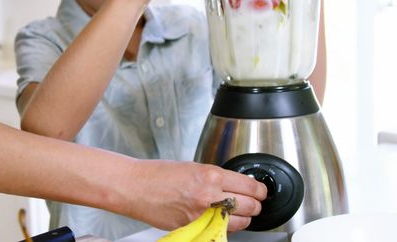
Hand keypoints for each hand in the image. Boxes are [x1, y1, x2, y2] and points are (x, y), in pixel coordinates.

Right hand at [123, 160, 266, 231]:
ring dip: (243, 218)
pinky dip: (225, 226)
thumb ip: (215, 177)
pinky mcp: (193, 228)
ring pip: (239, 223)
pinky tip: (221, 219)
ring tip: (239, 212)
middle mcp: (208, 196)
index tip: (261, 191)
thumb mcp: (193, 167)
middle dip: (254, 205)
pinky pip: (220, 230)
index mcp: (210, 175)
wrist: (135, 187)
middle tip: (254, 202)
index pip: (249, 187)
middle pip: (249, 206)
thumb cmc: (159, 175)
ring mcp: (201, 215)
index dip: (260, 190)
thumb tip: (234, 185)